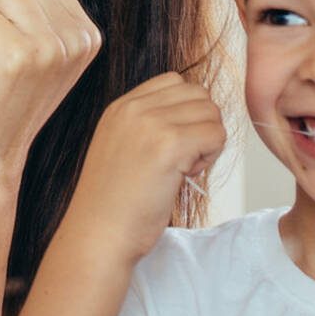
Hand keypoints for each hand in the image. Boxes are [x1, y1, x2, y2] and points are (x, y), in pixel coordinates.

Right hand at [67, 72, 224, 263]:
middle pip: (198, 94)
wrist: (98, 234)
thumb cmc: (114, 204)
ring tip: (183, 168)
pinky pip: (216, 135)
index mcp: (120, 107)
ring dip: (208, 141)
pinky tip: (186, 176)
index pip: (174, 82)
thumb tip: (194, 118)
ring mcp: (150, 123)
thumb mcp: (120, 148)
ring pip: (211, 113)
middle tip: (183, 158)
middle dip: (201, 125)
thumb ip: (147, 125)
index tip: (173, 144)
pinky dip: (210, 157)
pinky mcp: (169, 144)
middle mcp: (133, 108)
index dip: (186, 112)